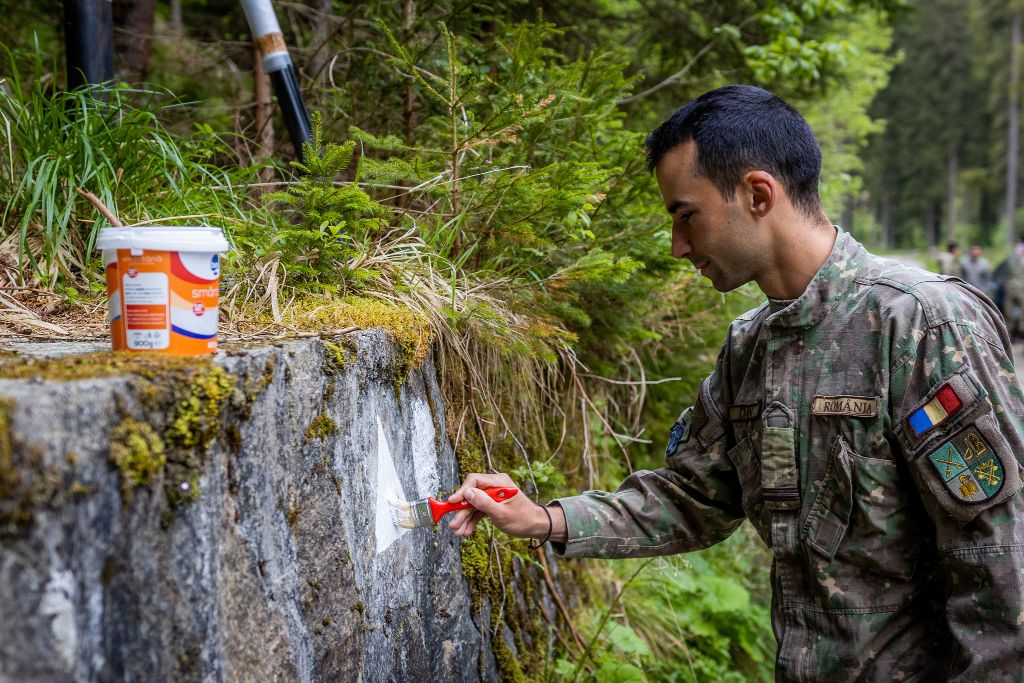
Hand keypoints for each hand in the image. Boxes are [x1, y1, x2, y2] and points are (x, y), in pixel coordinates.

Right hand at [447, 472, 562, 540]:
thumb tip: (467, 493)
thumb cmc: (523, 519)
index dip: (461, 492)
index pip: (474, 481)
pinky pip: (478, 510)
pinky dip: (472, 520)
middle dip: (461, 511)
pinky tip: (466, 531)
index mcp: (499, 482)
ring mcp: (493, 495)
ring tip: (458, 532)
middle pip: (471, 495)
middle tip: (453, 525)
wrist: (535, 526)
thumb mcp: (502, 513)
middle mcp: (494, 486)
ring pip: (473, 504)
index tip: (451, 503)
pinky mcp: (492, 504)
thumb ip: (484, 503)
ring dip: (465, 518)